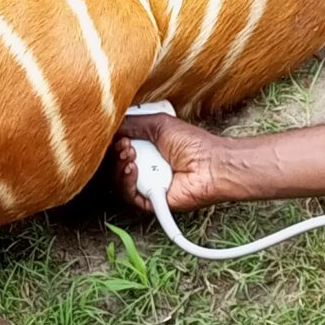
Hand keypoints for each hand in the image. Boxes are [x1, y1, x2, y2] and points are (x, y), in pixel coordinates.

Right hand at [113, 111, 240, 215]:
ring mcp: (148, 184)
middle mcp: (146, 166)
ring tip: (131, 156)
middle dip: (116, 155)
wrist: (211, 164)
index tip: (119, 136)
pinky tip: (134, 171)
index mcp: (148, 148)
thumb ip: (133, 123)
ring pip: (119, 181)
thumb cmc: (193, 144)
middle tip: (125, 146)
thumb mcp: (159, 124)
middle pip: (116, 165)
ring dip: (120, 168)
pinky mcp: (151, 201)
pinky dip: (128, 184)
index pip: (120, 148)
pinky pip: (131, 197)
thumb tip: (113, 125)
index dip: (115, 143)